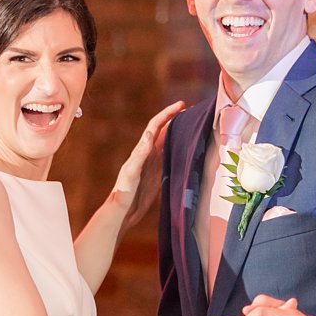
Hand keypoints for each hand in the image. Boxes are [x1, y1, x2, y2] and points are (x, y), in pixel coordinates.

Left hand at [110, 100, 184, 228]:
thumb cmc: (123, 192)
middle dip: (176, 118)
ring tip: (192, 125)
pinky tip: (188, 149)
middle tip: (192, 110)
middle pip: (164, 130)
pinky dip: (179, 149)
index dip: (168, 114)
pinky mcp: (158, 174)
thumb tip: (149, 133)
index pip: (156, 126)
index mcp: (142, 150)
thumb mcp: (131, 172)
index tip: (181, 105)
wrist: (122, 211)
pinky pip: (170, 157)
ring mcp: (154, 164)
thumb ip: (139, 154)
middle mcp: (148, 154)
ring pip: (168, 142)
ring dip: (179, 132)